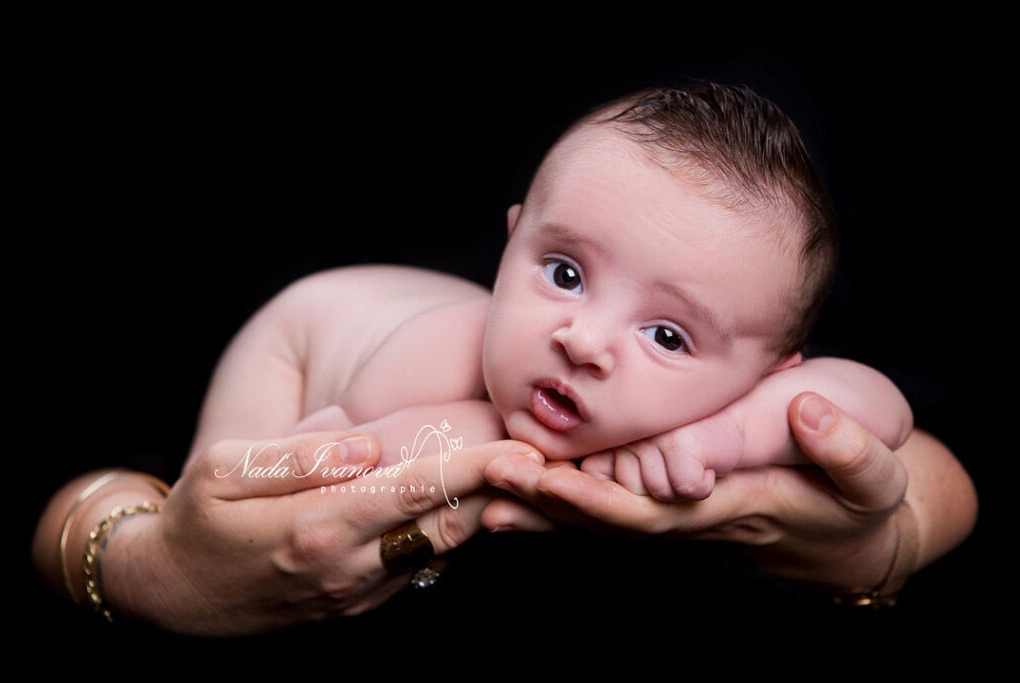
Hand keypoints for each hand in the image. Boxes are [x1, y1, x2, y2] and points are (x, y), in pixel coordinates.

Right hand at [103, 431, 540, 634]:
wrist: (173, 597)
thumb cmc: (195, 521)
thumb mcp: (223, 472)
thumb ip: (297, 457)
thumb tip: (365, 446)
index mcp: (318, 526)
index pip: (417, 490)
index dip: (477, 468)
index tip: (526, 450)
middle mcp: (348, 566)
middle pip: (448, 523)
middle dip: (502, 492)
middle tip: (552, 459)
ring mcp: (356, 592)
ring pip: (442, 548)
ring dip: (485, 513)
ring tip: (528, 478)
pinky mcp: (357, 603)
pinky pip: (420, 566)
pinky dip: (452, 535)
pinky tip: (473, 504)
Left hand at [485, 392, 916, 591]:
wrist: (852, 536)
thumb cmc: (860, 501)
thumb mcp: (874, 479)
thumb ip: (847, 449)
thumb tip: (808, 414)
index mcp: (727, 507)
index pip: (650, 509)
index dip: (595, 499)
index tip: (546, 482)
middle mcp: (688, 517)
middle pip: (604, 517)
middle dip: (543, 500)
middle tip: (484, 477)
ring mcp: (673, 512)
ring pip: (595, 515)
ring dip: (536, 503)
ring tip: (477, 484)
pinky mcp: (669, 501)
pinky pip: (605, 502)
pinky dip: (557, 497)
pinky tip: (513, 486)